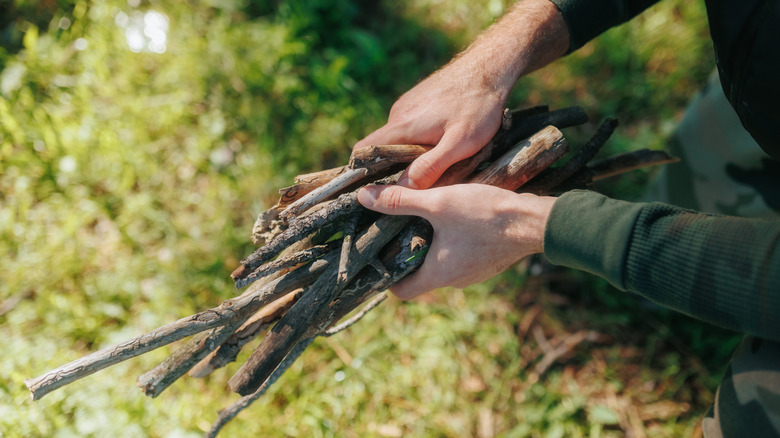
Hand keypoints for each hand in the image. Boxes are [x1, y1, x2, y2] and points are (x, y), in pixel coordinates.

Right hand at [353, 59, 506, 188]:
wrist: (490, 69)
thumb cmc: (478, 107)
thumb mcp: (459, 144)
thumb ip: (430, 167)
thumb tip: (405, 187)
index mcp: (402, 126)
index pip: (364, 150)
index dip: (364, 171)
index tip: (379, 188)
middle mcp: (398, 114)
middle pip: (383, 148)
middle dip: (398, 167)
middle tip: (423, 180)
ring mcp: (408, 105)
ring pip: (400, 138)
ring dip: (414, 152)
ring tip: (442, 156)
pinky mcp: (419, 100)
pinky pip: (411, 126)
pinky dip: (422, 138)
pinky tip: (446, 138)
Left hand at [358, 183, 556, 298]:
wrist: (535, 221)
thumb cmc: (485, 215)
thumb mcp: (438, 203)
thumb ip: (400, 201)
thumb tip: (364, 197)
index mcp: (438, 274)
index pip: (402, 291)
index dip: (386, 278)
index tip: (379, 257)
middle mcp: (456, 281)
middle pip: (421, 276)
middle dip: (409, 254)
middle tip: (398, 229)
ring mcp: (476, 273)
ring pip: (444, 264)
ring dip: (433, 246)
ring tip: (426, 219)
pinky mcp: (490, 261)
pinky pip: (464, 256)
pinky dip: (454, 242)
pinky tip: (456, 219)